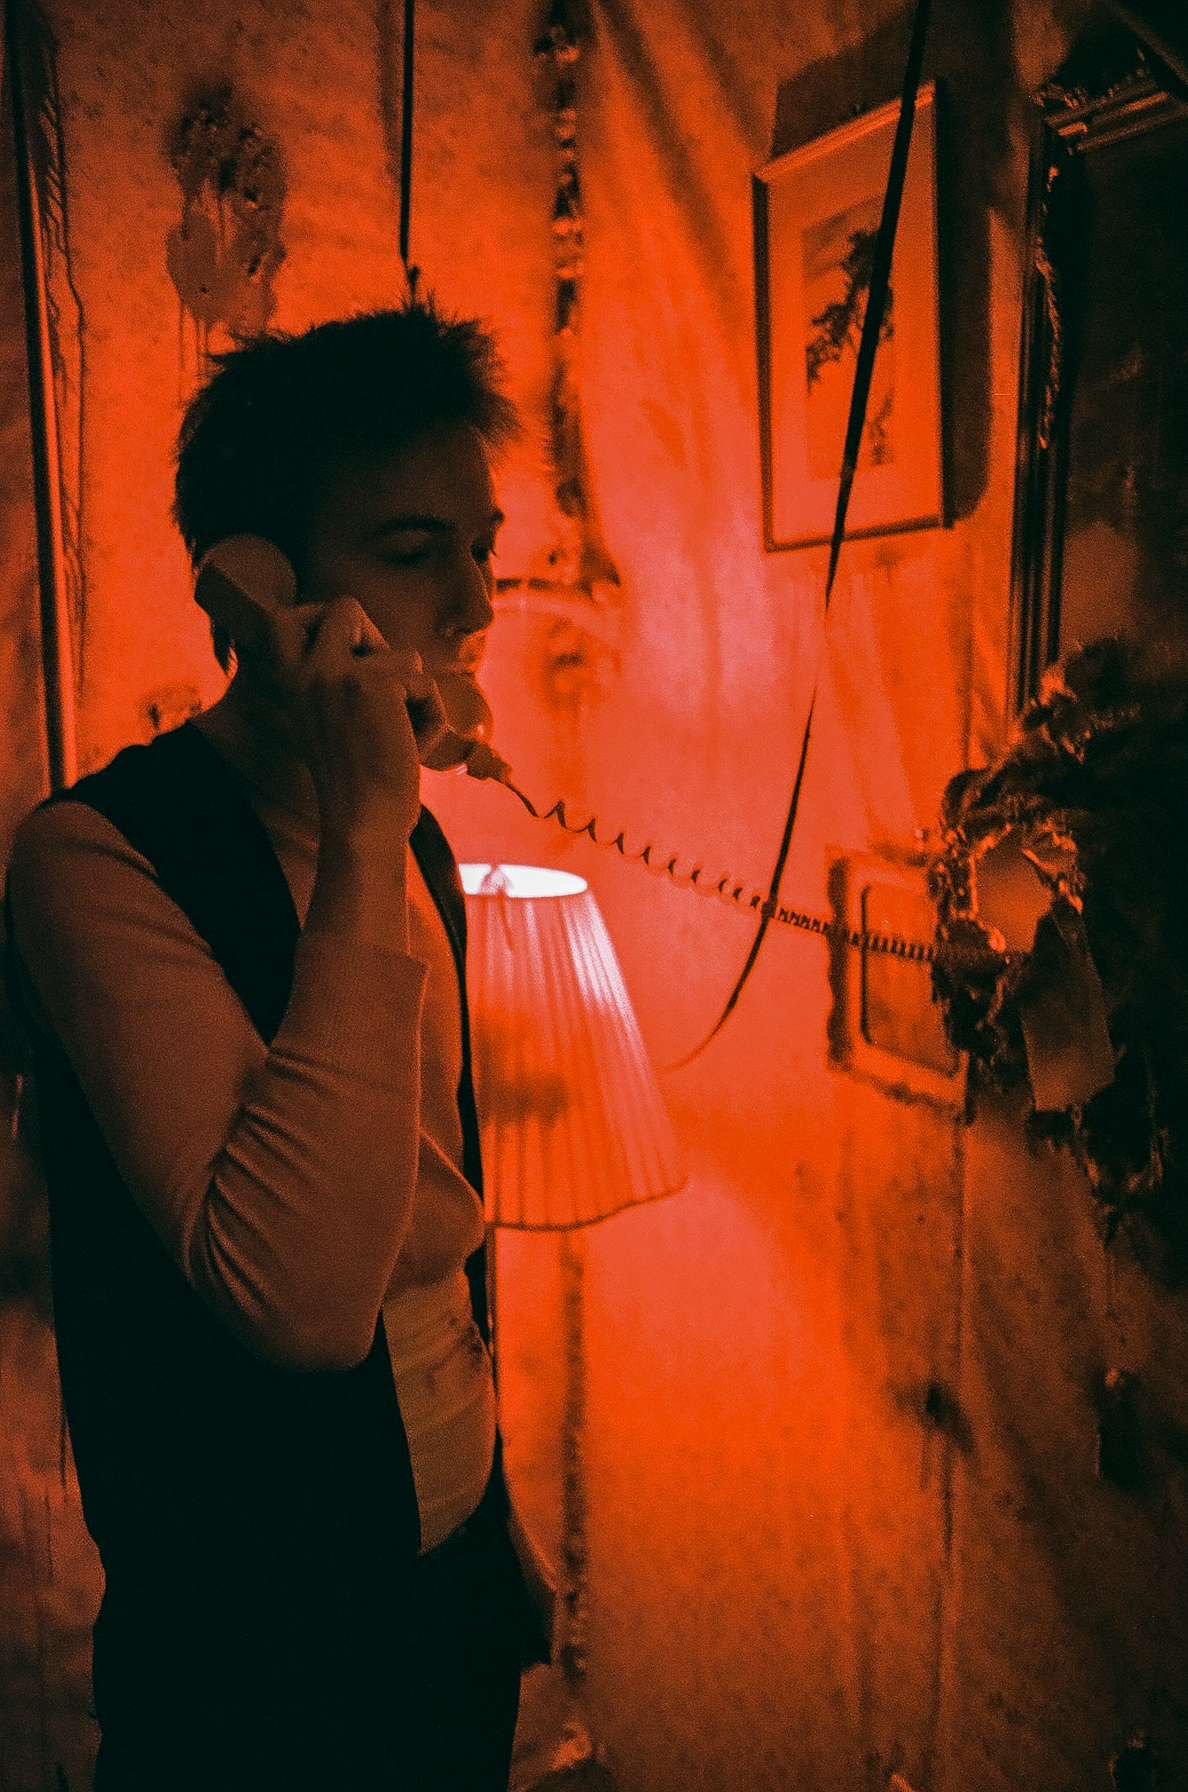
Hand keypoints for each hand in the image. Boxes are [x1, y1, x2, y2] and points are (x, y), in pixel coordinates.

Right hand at [197, 543, 444, 840]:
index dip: (317, 617)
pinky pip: (426, 686)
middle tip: (388, 688)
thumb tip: (379, 647)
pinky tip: (413, 749)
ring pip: (404, 655)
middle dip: (379, 641)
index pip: (283, 618)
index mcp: (290, 682)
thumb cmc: (357, 783)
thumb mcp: (333, 722)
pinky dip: (431, 719)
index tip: (345, 646)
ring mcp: (340, 672)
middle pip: (345, 606)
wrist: (365, 821)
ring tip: (401, 736)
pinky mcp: (378, 682)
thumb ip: (341, 682)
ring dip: (415, 696)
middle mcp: (308, 670)